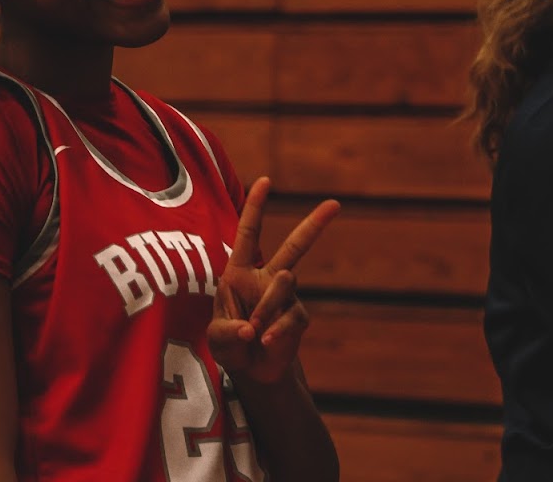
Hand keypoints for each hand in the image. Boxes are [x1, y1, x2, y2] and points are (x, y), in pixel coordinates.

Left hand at [208, 177, 338, 384]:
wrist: (250, 371)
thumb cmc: (228, 345)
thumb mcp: (216, 338)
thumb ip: (227, 333)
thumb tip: (252, 329)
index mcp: (239, 271)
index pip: (249, 233)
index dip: (255, 207)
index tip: (265, 181)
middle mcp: (266, 278)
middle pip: (294, 247)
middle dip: (315, 225)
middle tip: (336, 204)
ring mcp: (286, 297)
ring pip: (284, 284)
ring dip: (265, 307)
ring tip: (252, 331)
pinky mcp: (299, 317)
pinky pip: (290, 317)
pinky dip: (276, 331)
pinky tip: (264, 342)